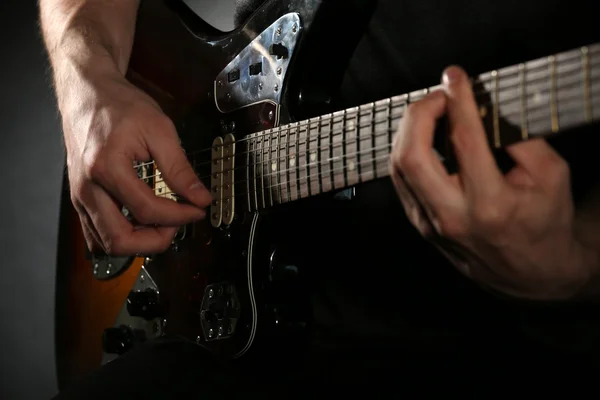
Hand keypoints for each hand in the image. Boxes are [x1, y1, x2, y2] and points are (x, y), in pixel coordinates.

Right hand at [61, 68, 211, 255]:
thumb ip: (180, 167)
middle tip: (178, 224)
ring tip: (162, 224)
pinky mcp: (79, 199)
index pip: (147, 210)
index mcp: (106, 167)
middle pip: (120, 241)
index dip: (179, 216)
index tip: (198, 210)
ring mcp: (80, 196)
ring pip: (105, 244)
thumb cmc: (119, 105)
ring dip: (138, 243)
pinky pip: (95, 235)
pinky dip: (121, 238)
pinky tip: (141, 224)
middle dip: (156, 240)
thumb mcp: (159, 129)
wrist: (87, 92)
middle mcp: (87, 188)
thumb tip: (201, 197)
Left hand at [389, 66, 597, 300]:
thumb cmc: (544, 221)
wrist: (531, 273)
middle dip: (419, 114)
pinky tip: (425, 137)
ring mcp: (430, 224)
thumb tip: (481, 106)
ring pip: (398, 167)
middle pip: (411, 156)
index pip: (463, 141)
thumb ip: (520, 138)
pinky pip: (401, 180)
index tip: (456, 77)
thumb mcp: (551, 176)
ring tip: (434, 112)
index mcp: (489, 205)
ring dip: (410, 130)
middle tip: (440, 96)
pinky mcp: (420, 225)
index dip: (457, 101)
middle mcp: (451, 217)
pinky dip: (408, 150)